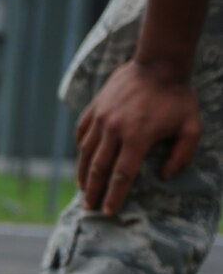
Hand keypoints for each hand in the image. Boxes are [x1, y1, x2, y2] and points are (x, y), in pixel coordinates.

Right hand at [75, 60, 199, 214]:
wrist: (158, 63)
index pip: (121, 175)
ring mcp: (101, 117)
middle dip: (93, 191)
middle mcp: (114, 129)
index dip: (114, 196)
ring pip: (85, 152)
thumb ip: (182, 155)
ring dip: (83, 174)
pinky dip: (81, 148)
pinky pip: (82, 132)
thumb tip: (164, 176)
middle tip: (89, 207)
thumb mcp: (191, 126)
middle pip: (98, 168)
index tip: (109, 211)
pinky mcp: (95, 107)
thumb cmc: (177, 96)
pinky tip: (83, 159)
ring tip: (83, 189)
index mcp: (137, 136)